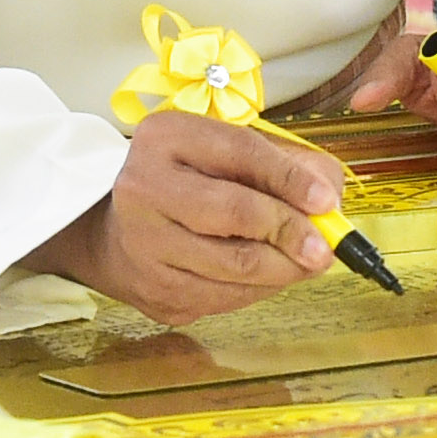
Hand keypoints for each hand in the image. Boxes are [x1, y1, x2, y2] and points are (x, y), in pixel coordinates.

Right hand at [22, 108, 346, 322]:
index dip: (290, 178)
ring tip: (305, 262)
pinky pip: (223, 299)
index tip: (326, 201)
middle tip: (325, 247)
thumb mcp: (221, 150)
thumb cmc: (181, 180)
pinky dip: (259, 291)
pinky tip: (269, 276)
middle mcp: (144, 187)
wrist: (106, 225)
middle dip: (290, 232)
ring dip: (284, 269)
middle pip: (234, 213)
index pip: (239, 152)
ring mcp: (143, 245)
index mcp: (165, 138)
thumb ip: (280, 162)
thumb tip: (330, 197)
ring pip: (233, 267)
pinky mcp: (153, 291)